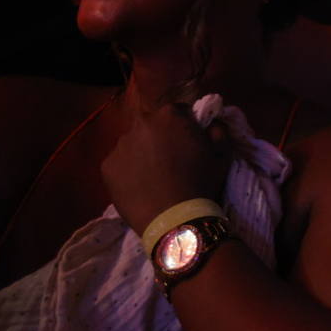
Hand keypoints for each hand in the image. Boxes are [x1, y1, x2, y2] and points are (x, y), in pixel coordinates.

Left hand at [101, 101, 231, 235]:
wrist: (174, 218)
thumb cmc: (201, 182)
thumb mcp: (223, 153)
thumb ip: (217, 129)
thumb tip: (211, 123)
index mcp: (170, 115)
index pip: (178, 111)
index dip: (184, 126)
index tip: (188, 142)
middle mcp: (141, 123)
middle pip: (152, 125)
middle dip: (160, 137)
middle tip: (170, 159)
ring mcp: (120, 145)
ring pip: (133, 143)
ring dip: (142, 152)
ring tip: (153, 176)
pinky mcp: (107, 166)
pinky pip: (119, 163)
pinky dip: (128, 170)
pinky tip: (140, 186)